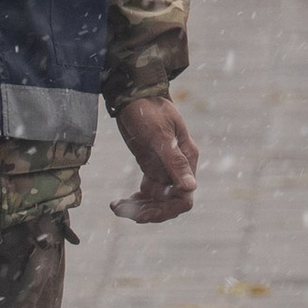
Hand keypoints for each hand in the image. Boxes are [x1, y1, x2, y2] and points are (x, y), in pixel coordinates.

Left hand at [110, 92, 197, 222]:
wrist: (133, 95)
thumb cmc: (148, 110)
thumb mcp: (160, 135)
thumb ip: (175, 162)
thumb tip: (191, 188)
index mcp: (187, 159)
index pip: (184, 196)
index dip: (166, 208)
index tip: (144, 213)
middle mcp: (178, 167)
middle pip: (170, 203)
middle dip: (149, 211)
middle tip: (124, 211)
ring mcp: (165, 169)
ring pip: (157, 201)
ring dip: (139, 209)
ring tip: (117, 207)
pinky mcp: (151, 168)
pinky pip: (146, 194)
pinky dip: (134, 201)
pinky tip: (118, 203)